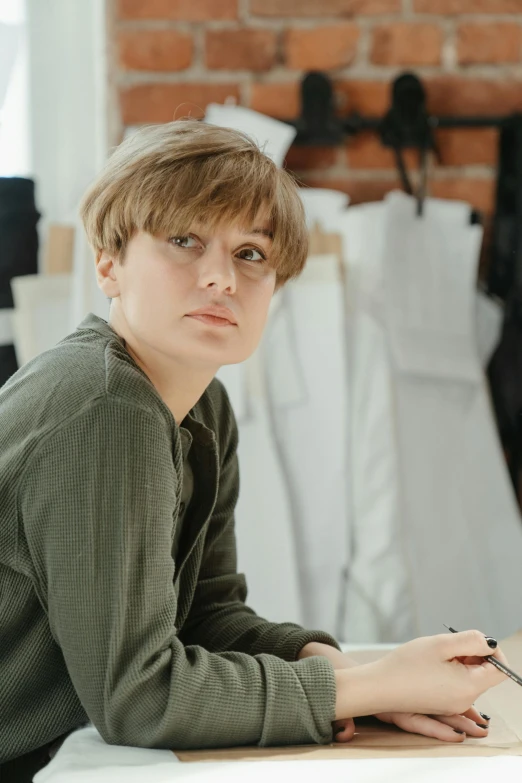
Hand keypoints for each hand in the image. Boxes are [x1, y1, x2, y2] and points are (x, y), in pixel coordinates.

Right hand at [334, 630, 508, 723]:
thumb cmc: (406, 665)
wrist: (378, 686)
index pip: (500, 670)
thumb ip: (471, 640)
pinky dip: (452, 675)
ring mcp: (452, 706)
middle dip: (474, 656)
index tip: (473, 640)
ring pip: (469, 680)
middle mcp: (464, 701)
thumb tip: (490, 643)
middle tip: (450, 645)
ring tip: (438, 655)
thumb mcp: (441, 644)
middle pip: (484, 675)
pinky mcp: (441, 706)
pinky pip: (457, 689)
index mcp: (469, 687)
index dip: (492, 651)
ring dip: (461, 664)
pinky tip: (437, 666)